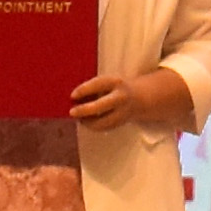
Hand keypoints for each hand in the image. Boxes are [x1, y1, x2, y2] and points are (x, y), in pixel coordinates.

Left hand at [69, 67, 191, 130]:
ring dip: (87, 121)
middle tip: (72, 112)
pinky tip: (86, 122)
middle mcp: (120, 97)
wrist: (138, 98)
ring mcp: (122, 112)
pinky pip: (104, 127)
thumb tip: (73, 99)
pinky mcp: (120, 123)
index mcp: (116, 82)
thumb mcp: (107, 82)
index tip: (72, 95)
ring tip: (79, 118)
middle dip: (85, 110)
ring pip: (102, 121)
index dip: (84, 90)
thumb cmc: (115, 88)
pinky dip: (93, 126)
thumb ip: (93, 88)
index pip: (99, 84)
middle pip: (102, 106)